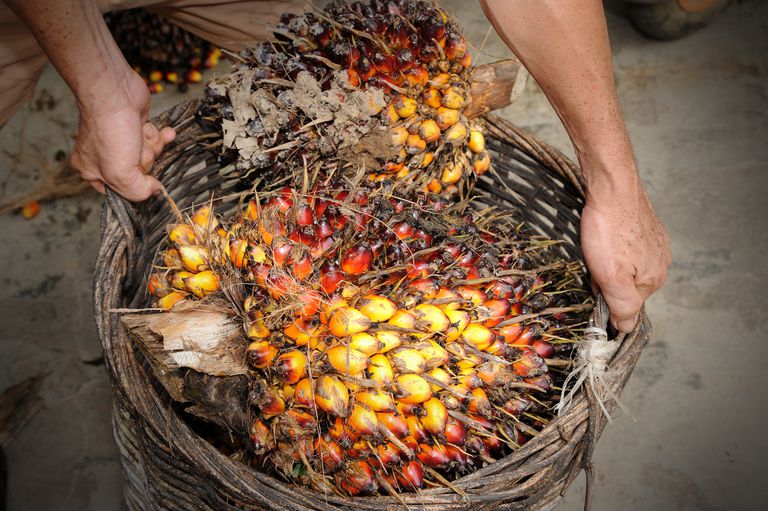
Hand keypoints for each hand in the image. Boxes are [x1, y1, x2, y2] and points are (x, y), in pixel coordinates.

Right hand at [69, 71, 174, 200]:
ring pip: (149, 155)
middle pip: (138, 173)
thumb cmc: (111, 130)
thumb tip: (155, 192)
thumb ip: (137, 191)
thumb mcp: (120, 173)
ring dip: (150, 145)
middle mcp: (106, 157)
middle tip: (133, 149)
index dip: (133, 187)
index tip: (139, 179)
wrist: (116, 92)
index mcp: (92, 171)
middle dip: (143, 160)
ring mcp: (122, 141)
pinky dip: (160, 135)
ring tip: (139, 134)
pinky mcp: (137, 127)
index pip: (119, 192)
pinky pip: (155, 140)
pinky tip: (164, 132)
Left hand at [580, 182, 670, 332]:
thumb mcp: (611, 278)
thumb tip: (626, 327)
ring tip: (599, 245)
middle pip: (627, 284)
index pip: (627, 305)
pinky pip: (628, 246)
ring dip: (609, 260)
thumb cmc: (609, 231)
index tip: (594, 281)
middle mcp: (661, 262)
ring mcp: (656, 243)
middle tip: (594, 261)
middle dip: (607, 278)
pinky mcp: (647, 227)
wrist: (613, 188)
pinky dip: (614, 244)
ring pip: (627, 264)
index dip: (605, 295)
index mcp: (654, 279)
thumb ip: (622, 306)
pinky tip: (606, 235)